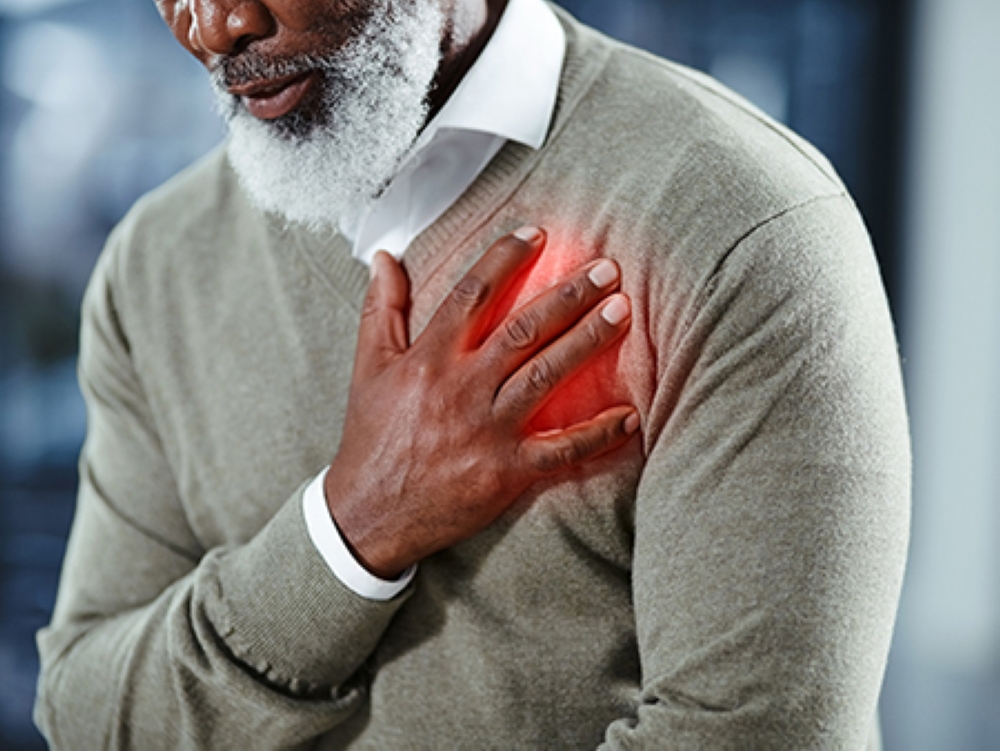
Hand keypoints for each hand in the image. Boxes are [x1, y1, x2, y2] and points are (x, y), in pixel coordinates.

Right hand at [325, 228, 638, 578]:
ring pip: (546, 376)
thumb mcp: (367, 367)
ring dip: (587, 341)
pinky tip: (629, 415)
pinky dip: (597, 434)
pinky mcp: (506, 471)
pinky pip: (560, 450)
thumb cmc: (371, 436)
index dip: (506, 258)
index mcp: (430, 358)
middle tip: (607, 269)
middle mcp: (461, 388)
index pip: (472, 293)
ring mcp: (487, 430)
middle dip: (568, 296)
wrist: (370, 513)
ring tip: (622, 311)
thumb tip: (385, 257)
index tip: (538, 233)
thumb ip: (380, 308)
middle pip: (522, 330)